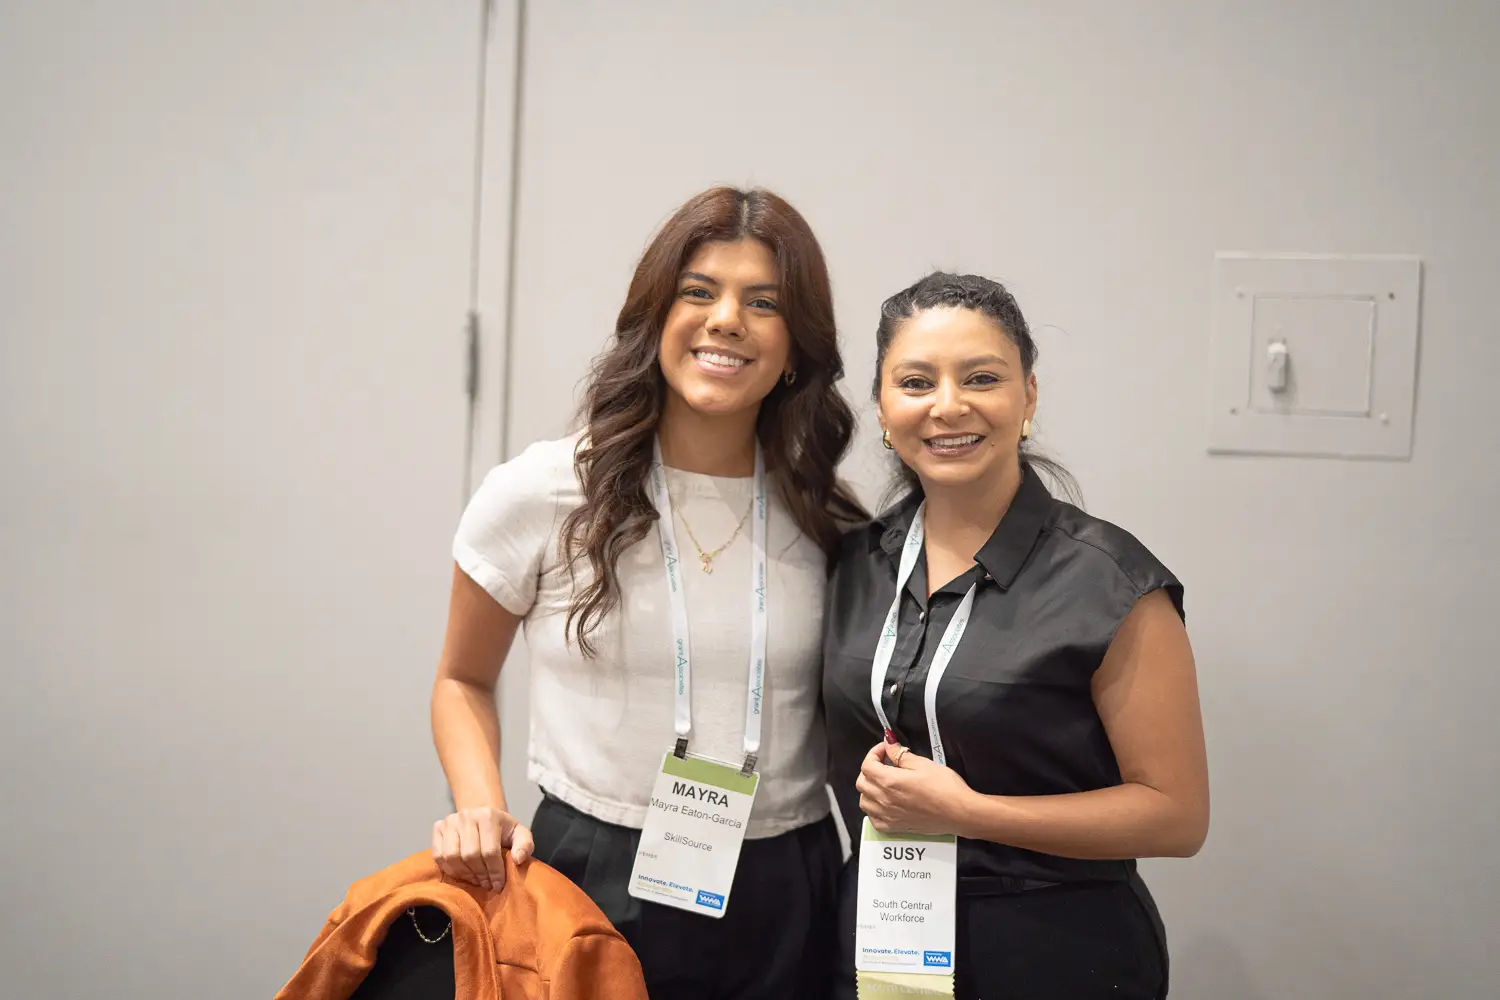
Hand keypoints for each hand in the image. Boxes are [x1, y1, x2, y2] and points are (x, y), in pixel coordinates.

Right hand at [432, 806, 533, 891]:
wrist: (483, 816)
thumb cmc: (502, 829)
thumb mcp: (520, 834)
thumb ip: (525, 845)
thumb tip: (518, 859)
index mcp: (489, 816)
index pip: (490, 851)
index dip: (494, 872)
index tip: (498, 885)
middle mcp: (467, 816)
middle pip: (470, 855)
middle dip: (480, 875)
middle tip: (487, 884)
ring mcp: (450, 821)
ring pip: (452, 856)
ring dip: (464, 874)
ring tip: (475, 880)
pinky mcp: (438, 827)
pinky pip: (439, 855)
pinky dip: (450, 869)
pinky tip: (462, 873)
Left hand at [856, 741, 973, 835]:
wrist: (960, 813)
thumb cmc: (945, 787)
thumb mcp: (923, 764)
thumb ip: (900, 754)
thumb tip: (888, 743)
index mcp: (890, 782)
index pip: (867, 765)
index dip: (874, 753)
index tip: (886, 749)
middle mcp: (884, 800)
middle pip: (862, 782)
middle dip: (870, 769)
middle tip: (885, 763)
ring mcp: (888, 816)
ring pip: (864, 801)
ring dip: (869, 789)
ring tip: (884, 783)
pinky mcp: (895, 828)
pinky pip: (873, 819)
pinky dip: (874, 809)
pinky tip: (886, 803)